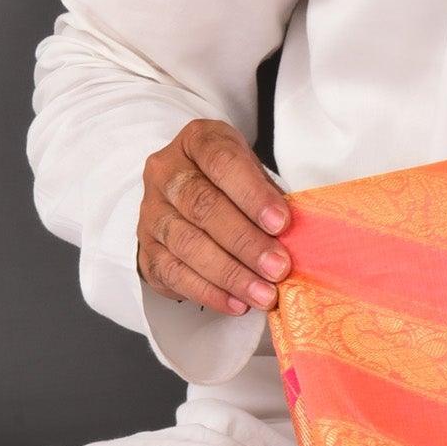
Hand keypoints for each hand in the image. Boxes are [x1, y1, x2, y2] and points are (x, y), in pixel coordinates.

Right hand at [136, 119, 290, 313]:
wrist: (186, 198)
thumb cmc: (232, 185)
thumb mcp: (254, 175)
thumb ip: (270, 198)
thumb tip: (299, 238)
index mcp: (197, 142)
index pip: (222, 162)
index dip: (252, 194)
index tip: (281, 223)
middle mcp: (166, 172)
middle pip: (202, 207)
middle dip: (246, 242)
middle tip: (279, 268)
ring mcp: (151, 211)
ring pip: (187, 244)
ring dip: (231, 274)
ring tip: (264, 294)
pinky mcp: (147, 249)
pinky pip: (175, 274)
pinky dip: (209, 292)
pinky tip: (237, 303)